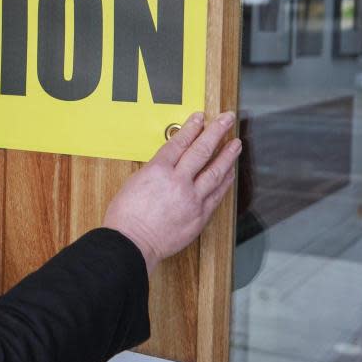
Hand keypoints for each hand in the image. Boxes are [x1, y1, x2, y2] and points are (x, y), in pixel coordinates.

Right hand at [103, 111, 241, 270]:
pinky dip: (225, 181)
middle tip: (227, 119)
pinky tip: (229, 173)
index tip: (201, 117)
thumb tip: (168, 166)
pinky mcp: (199, 216)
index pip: (179, 142)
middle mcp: (178, 181)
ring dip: (227, 155)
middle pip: (201, 150)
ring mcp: (191, 199)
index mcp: (158, 170)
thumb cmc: (125, 218)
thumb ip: (155, 172)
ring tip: (236, 144)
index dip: (192, 127)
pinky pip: (217, 194)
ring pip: (215, 172)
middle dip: (216, 132)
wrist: (131, 244)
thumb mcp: (134, 184)